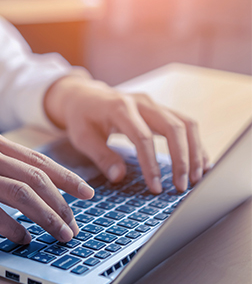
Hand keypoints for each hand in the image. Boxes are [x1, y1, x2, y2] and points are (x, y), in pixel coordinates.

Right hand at [0, 127, 94, 243]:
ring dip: (47, 217)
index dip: (66, 178)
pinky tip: (23, 238)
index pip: (37, 159)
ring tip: (59, 234)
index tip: (85, 193)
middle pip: (36, 177)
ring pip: (22, 195)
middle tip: (75, 223)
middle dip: (63, 203)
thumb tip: (20, 180)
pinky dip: (14, 228)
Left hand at [44, 74, 209, 192]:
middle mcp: (142, 102)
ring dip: (195, 152)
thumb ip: (100, 156)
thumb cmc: (82, 117)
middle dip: (181, 159)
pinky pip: (186, 124)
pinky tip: (201, 164)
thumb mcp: (82, 137)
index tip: (156, 187)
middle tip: (181, 187)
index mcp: (119, 108)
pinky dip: (196, 144)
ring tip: (197, 179)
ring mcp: (154, 104)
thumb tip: (118, 177)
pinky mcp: (161, 109)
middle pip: (172, 127)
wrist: (84, 95)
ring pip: (186, 124)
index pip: (142, 137)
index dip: (151, 164)